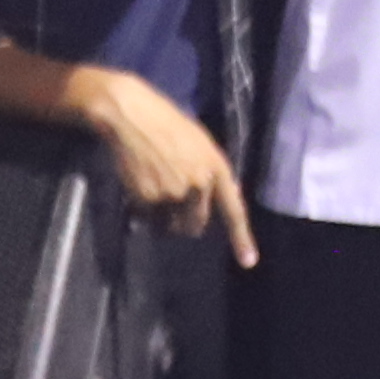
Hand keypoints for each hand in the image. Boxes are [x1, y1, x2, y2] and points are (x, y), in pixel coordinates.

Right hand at [63, 67, 257, 264]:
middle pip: (196, 223)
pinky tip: (140, 184)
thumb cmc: (167, 125)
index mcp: (216, 167)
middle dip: (186, 220)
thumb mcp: (200, 144)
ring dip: (164, 218)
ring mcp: (173, 193)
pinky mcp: (149, 198)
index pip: (233, 209)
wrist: (132, 117)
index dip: (241, 238)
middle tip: (172, 201)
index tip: (248, 262)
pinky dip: (144, 210)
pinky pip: (148, 218)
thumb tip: (218, 200)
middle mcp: (199, 184)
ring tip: (155, 187)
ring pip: (171, 224)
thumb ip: (210, 172)